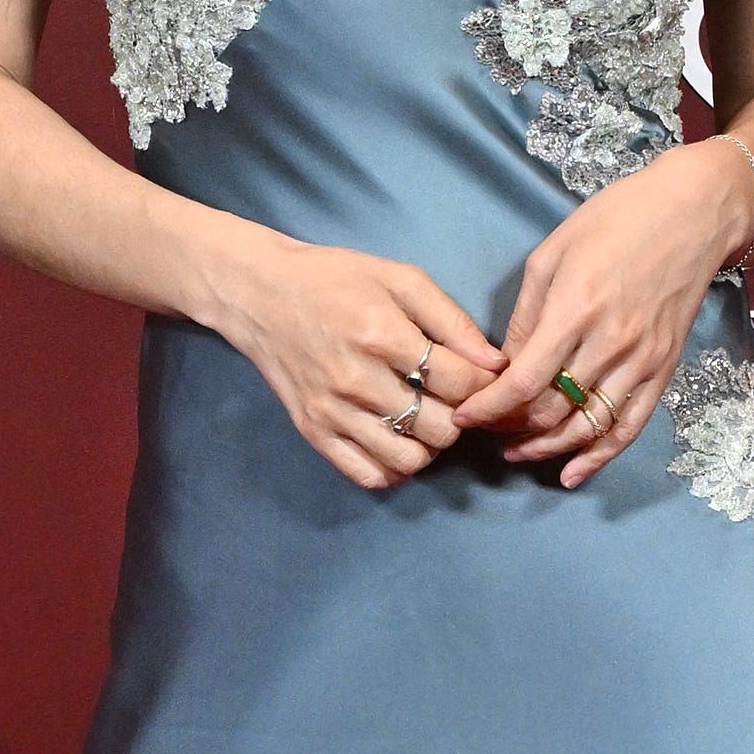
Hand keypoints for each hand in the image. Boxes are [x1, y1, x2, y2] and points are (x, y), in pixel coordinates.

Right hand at [207, 231, 503, 494]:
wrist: (259, 295)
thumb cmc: (334, 279)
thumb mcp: (398, 278)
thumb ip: (452, 319)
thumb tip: (495, 363)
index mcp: (381, 334)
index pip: (459, 382)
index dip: (485, 384)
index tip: (484, 376)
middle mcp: (356, 380)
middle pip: (441, 428)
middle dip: (461, 416)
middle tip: (455, 397)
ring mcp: (332, 412)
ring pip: (409, 459)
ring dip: (430, 445)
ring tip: (426, 418)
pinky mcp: (314, 433)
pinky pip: (369, 475)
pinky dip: (394, 467)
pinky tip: (397, 439)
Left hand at [454, 144, 753, 488]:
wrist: (694, 213)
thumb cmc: (617, 219)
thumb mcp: (552, 253)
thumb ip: (526, 315)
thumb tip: (505, 363)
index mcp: (574, 310)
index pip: (521, 382)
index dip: (486, 409)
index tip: (462, 416)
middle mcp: (609, 344)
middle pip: (550, 411)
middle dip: (509, 428)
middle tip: (485, 429)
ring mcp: (640, 361)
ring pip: (585, 428)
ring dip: (545, 449)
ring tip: (517, 451)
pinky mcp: (663, 370)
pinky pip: (628, 427)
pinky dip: (598, 457)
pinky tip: (571, 474)